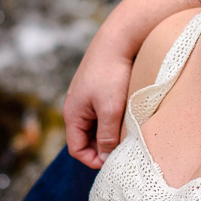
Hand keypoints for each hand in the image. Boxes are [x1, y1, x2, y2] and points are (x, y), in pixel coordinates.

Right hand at [63, 27, 132, 168]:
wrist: (117, 39)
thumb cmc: (111, 73)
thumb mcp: (110, 109)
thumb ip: (107, 136)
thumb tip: (105, 158)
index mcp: (72, 114)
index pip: (76, 149)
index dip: (93, 159)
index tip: (113, 161)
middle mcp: (75, 107)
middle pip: (86, 139)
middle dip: (103, 147)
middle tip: (124, 149)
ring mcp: (86, 98)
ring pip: (96, 126)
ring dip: (110, 133)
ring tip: (128, 134)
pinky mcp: (97, 90)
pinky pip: (102, 113)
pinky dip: (113, 120)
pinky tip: (128, 117)